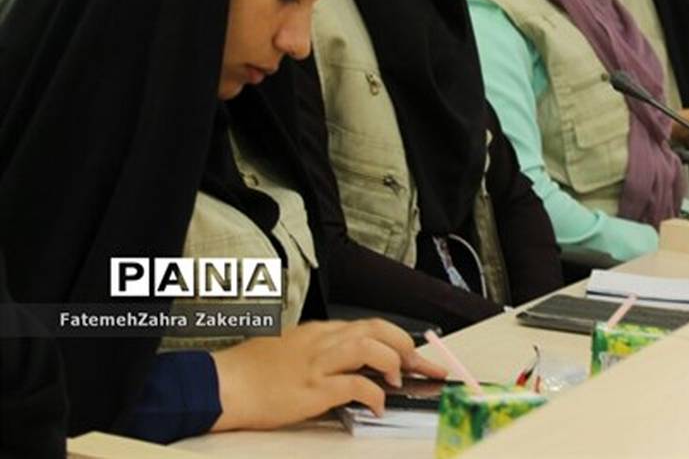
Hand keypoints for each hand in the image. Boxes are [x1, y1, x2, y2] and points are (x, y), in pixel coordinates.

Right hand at [211, 319, 446, 431]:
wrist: (220, 385)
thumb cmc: (249, 372)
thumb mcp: (290, 350)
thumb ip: (321, 353)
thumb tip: (351, 367)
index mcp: (318, 331)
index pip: (369, 326)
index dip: (398, 338)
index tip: (417, 354)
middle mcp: (321, 341)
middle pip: (377, 330)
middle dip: (407, 346)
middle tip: (424, 366)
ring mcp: (316, 363)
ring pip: (369, 348)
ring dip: (393, 362)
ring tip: (399, 380)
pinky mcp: (311, 389)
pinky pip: (354, 385)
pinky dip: (373, 395)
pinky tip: (378, 406)